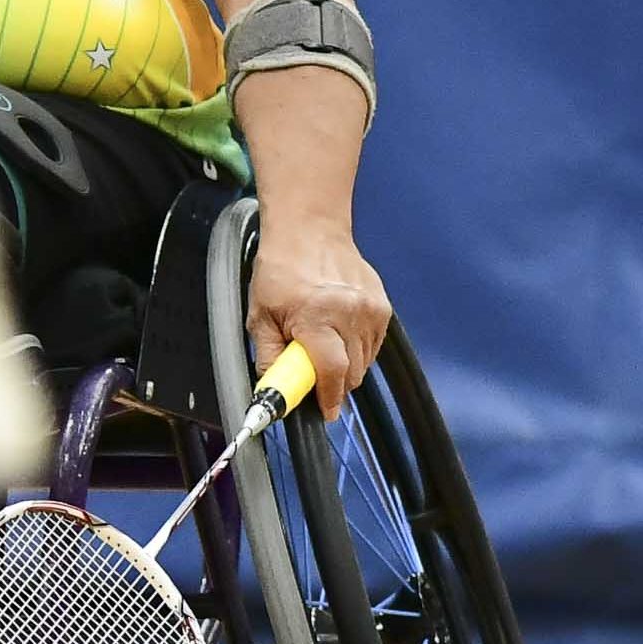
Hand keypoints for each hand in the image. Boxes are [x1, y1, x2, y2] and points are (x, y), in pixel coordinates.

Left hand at [245, 210, 391, 401]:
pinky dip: (357, 349)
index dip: (328, 399)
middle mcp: (350, 313)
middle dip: (332, 382)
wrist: (309, 231)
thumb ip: (269, 358)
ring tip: (323, 343)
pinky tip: (338, 332)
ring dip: (345, 366)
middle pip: (352, 373)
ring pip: (365, 363)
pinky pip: (373, 346)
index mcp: (316, 317)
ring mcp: (371, 310)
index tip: (324, 412)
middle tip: (311, 371)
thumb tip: (273, 390)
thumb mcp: (259, 316)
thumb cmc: (281, 269)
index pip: (333, 373)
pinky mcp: (383, 308)